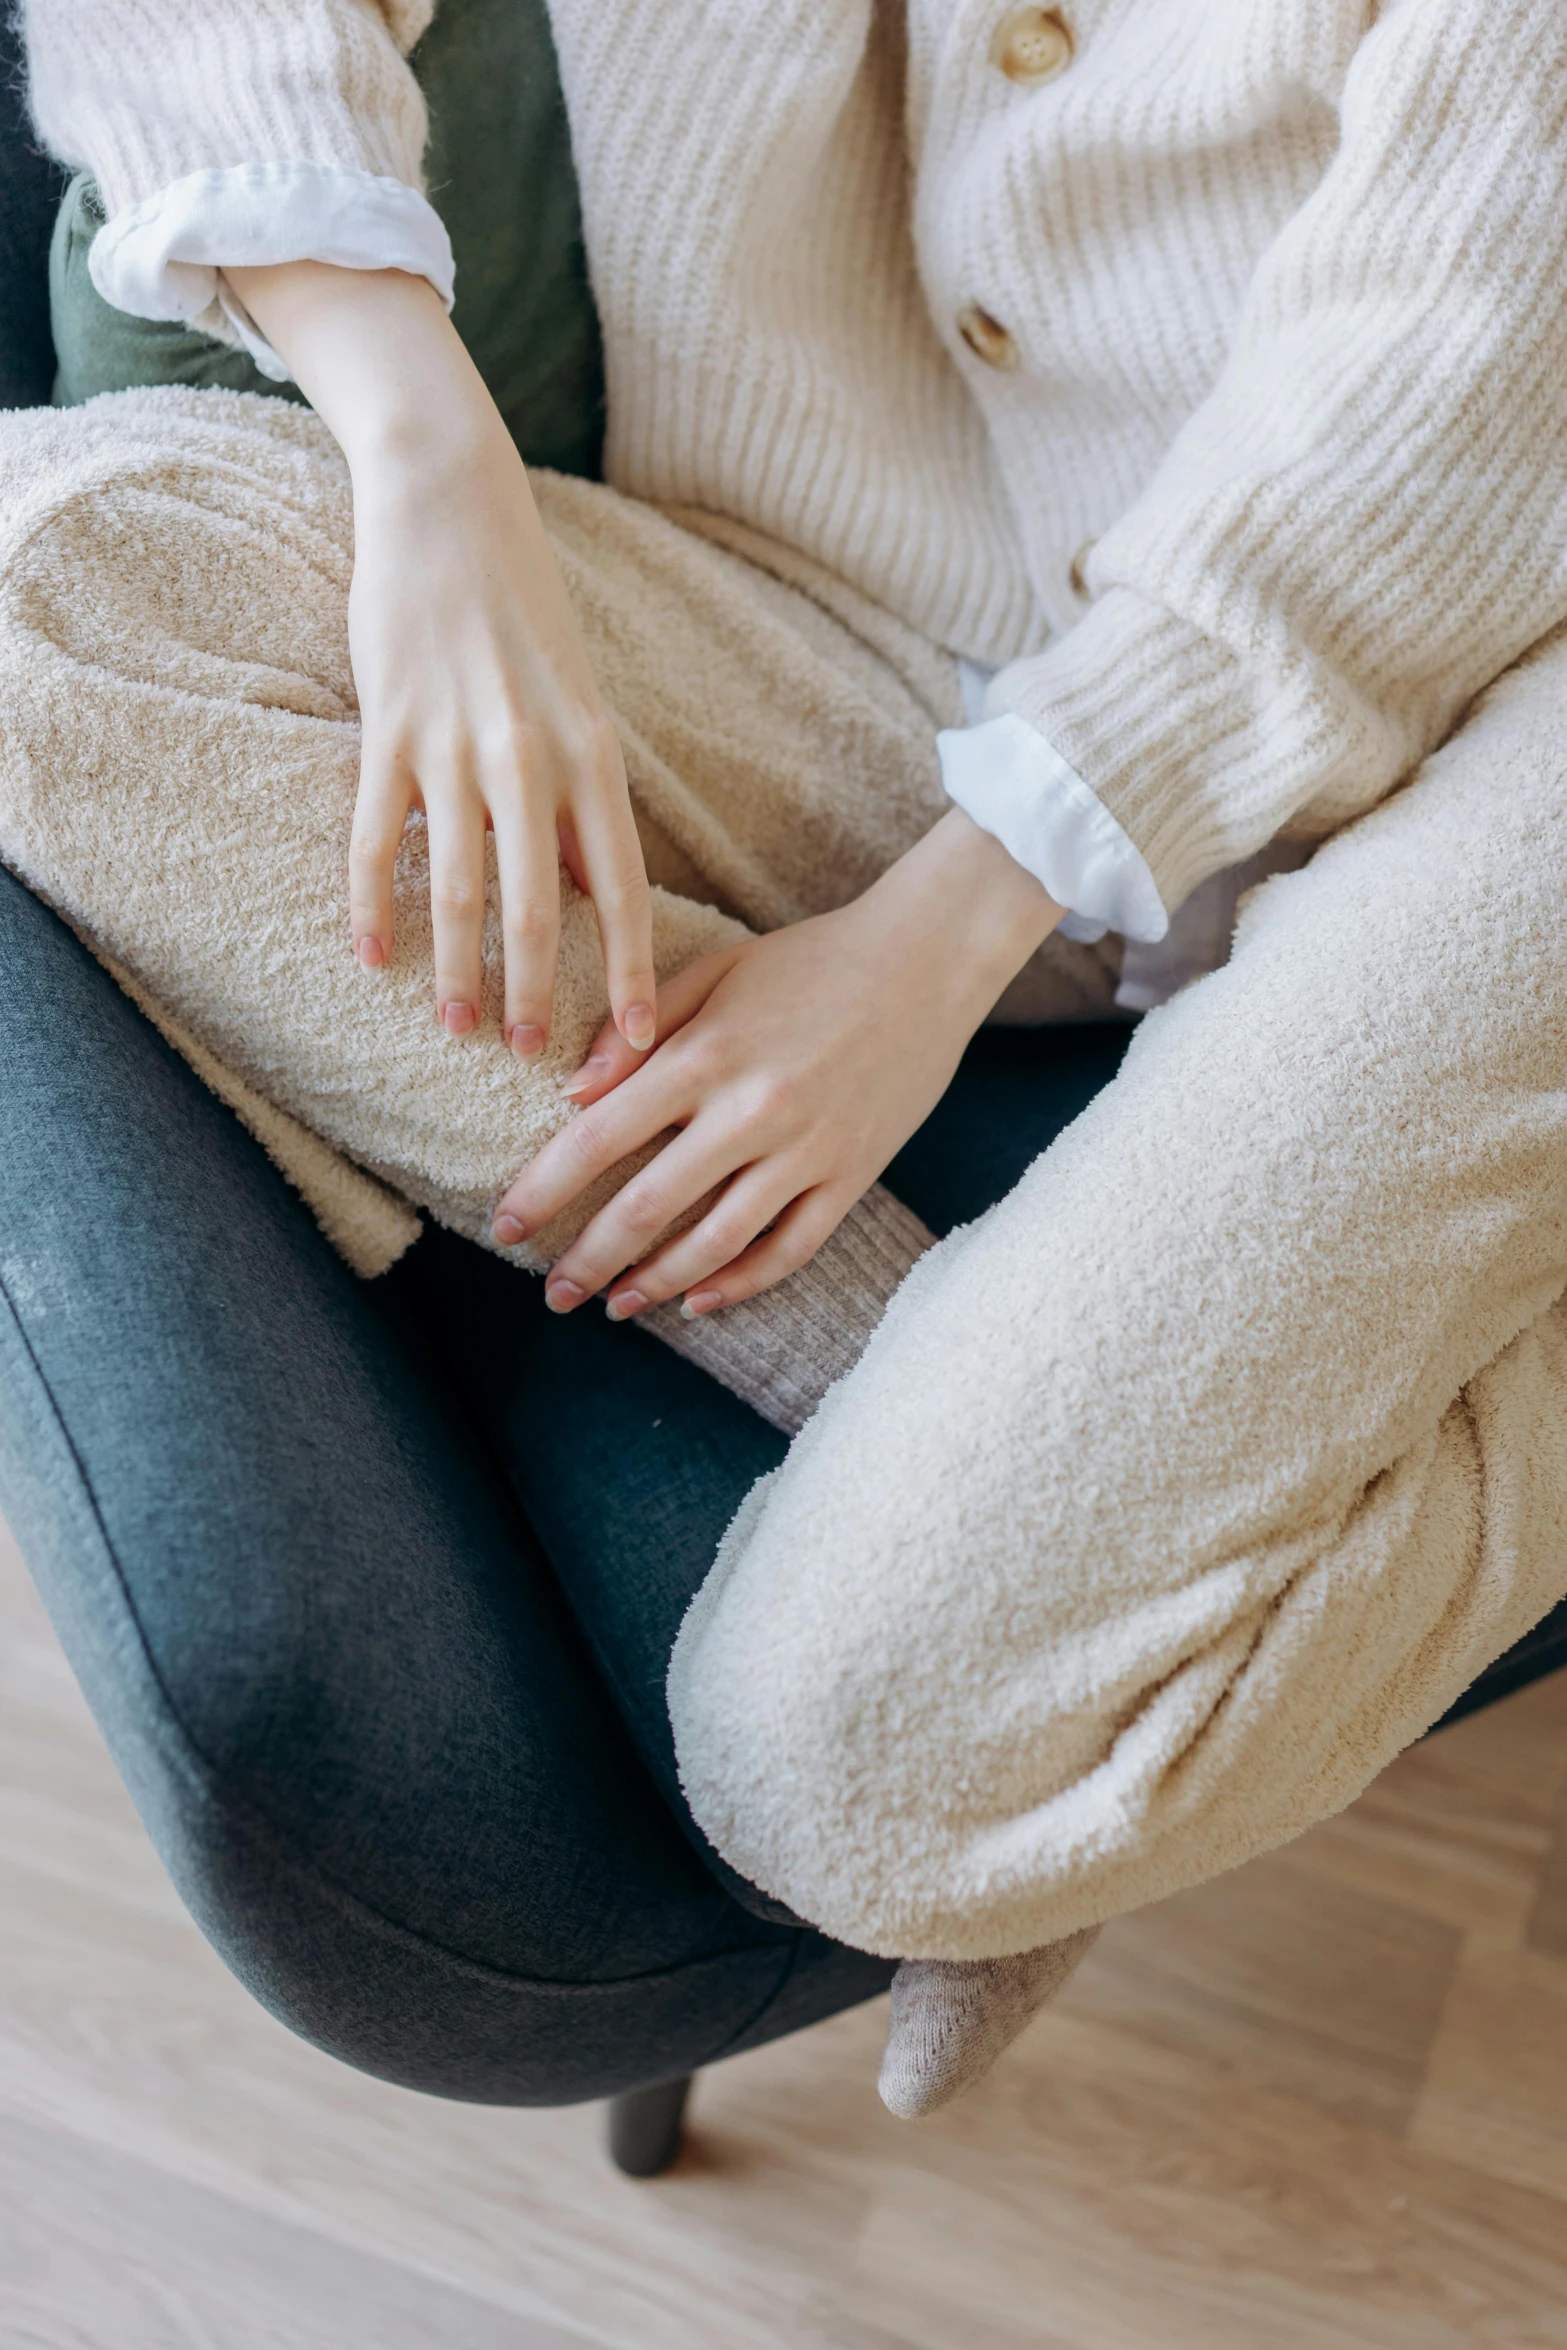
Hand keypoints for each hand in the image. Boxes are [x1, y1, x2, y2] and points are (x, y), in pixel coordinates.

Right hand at [226, 262, 654, 1054]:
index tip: (642, 1044)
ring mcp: (456, 747)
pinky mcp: (388, 730)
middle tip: (534, 1060)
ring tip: (461, 1030)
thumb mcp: (581, 705)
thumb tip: (594, 897)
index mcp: (593, 756)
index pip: (623, 889)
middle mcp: (532, 759)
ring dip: (461, 972)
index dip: (633, 973)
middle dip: (543, 997)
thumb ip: (586, 803)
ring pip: (461, 890)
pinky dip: (376, 907)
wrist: (450, 506)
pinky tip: (373, 958)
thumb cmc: (525, 614)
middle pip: (541, 910)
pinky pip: (381, 840)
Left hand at [492, 811, 1062, 1314]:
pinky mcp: (852, 1175)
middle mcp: (753, 1111)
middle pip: (648, 1206)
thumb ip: (638, 1029)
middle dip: (589, 1259)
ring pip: (717, 1242)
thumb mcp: (717, 969)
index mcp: (706, 1054)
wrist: (930, 959)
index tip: (506, 1227)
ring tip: (616, 1306)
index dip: (544, 1190)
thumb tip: (572, 1093)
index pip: (599, 1138)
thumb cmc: (813, 959)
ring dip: (657, 1283)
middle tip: (554, 1296)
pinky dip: (741, 1283)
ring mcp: (807, 1151)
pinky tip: (699, 1300)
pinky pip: (789, 1249)